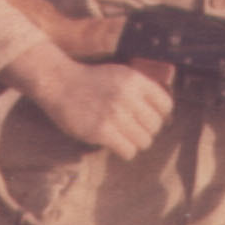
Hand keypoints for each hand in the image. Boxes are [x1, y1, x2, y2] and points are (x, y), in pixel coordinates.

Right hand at [4, 42, 172, 158]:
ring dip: (135, 142)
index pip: (166, 105)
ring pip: (144, 141)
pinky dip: (124, 151)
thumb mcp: (120, 74)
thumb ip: (142, 89)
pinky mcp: (101, 131)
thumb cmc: (91, 81)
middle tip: (132, 129)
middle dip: (146, 130)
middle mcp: (127, 96)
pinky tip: (115, 144)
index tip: (148, 119)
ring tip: (122, 136)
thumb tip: (165, 115)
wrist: (59, 83)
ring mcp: (114, 114)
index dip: (160, 115)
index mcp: (135, 80)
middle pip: (156, 126)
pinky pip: (128, 151)